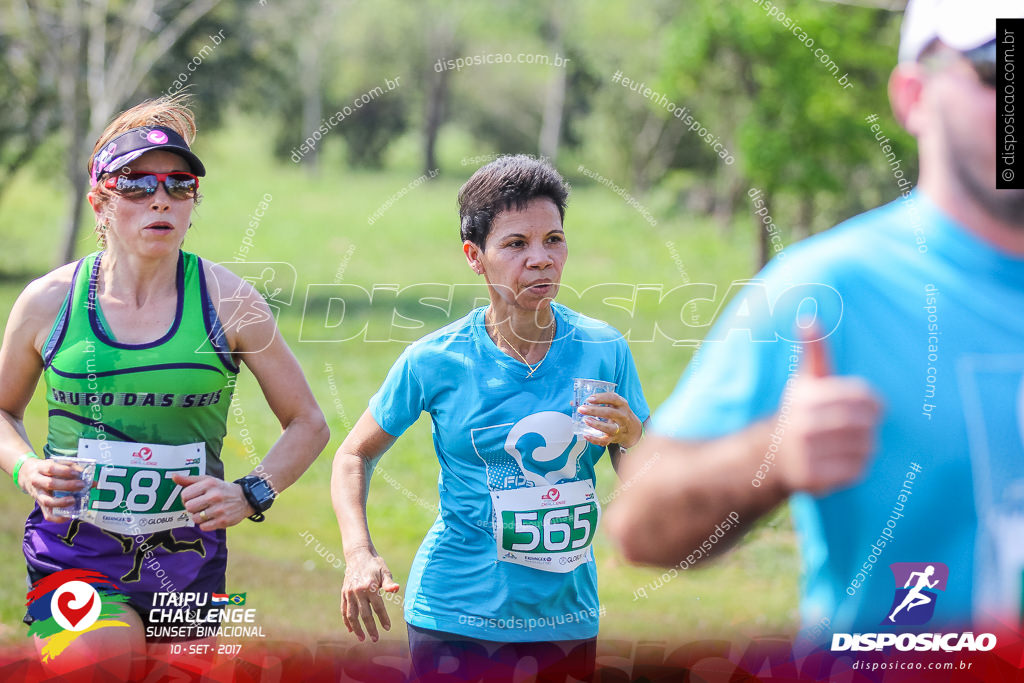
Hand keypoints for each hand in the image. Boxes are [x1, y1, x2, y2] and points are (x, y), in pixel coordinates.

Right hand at [20, 458, 84, 522]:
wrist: (26, 475)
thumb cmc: (46, 470)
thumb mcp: (55, 464)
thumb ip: (72, 469)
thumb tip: (92, 480)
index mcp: (41, 468)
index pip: (51, 468)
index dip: (65, 471)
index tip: (77, 473)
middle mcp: (36, 481)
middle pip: (50, 484)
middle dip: (67, 485)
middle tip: (81, 485)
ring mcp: (37, 494)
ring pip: (46, 500)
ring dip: (61, 502)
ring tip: (73, 500)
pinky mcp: (40, 505)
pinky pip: (47, 514)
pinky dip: (57, 518)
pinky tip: (68, 516)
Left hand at [173, 473, 254, 530]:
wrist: (245, 498)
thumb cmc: (221, 489)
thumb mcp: (207, 480)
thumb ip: (189, 480)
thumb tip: (174, 476)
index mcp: (209, 484)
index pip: (185, 495)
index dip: (186, 498)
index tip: (194, 498)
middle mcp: (214, 496)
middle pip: (189, 507)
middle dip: (192, 508)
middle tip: (200, 505)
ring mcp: (219, 509)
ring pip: (195, 518)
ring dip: (198, 517)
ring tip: (206, 512)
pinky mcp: (223, 521)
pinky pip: (203, 527)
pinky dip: (205, 524)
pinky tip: (212, 518)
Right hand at [341, 548, 399, 641]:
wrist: (358, 555)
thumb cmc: (375, 564)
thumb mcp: (384, 571)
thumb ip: (389, 583)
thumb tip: (396, 589)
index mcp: (370, 586)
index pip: (378, 607)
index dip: (383, 618)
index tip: (387, 628)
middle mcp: (358, 591)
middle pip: (364, 614)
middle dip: (370, 628)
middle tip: (375, 639)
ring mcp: (349, 593)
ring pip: (352, 615)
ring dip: (357, 628)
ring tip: (362, 638)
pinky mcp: (344, 593)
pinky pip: (344, 610)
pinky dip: (347, 621)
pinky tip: (351, 630)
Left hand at [576, 391, 642, 448]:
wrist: (633, 430)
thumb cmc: (618, 413)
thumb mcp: (614, 404)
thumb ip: (598, 401)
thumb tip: (573, 402)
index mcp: (622, 405)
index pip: (613, 399)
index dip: (601, 398)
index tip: (589, 399)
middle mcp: (622, 416)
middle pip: (609, 413)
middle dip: (594, 411)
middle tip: (581, 409)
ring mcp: (619, 428)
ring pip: (609, 428)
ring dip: (596, 424)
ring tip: (585, 420)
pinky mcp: (614, 439)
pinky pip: (605, 441)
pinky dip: (595, 439)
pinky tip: (586, 435)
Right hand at [777, 328, 881, 494]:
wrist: (769, 456)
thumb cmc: (799, 412)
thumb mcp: (805, 380)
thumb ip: (814, 350)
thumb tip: (808, 318)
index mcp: (806, 397)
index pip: (862, 398)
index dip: (875, 404)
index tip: (876, 408)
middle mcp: (802, 424)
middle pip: (864, 424)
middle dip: (869, 427)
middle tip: (866, 429)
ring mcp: (805, 452)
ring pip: (863, 448)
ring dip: (866, 448)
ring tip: (854, 445)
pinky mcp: (811, 477)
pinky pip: (855, 471)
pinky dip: (857, 467)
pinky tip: (844, 461)